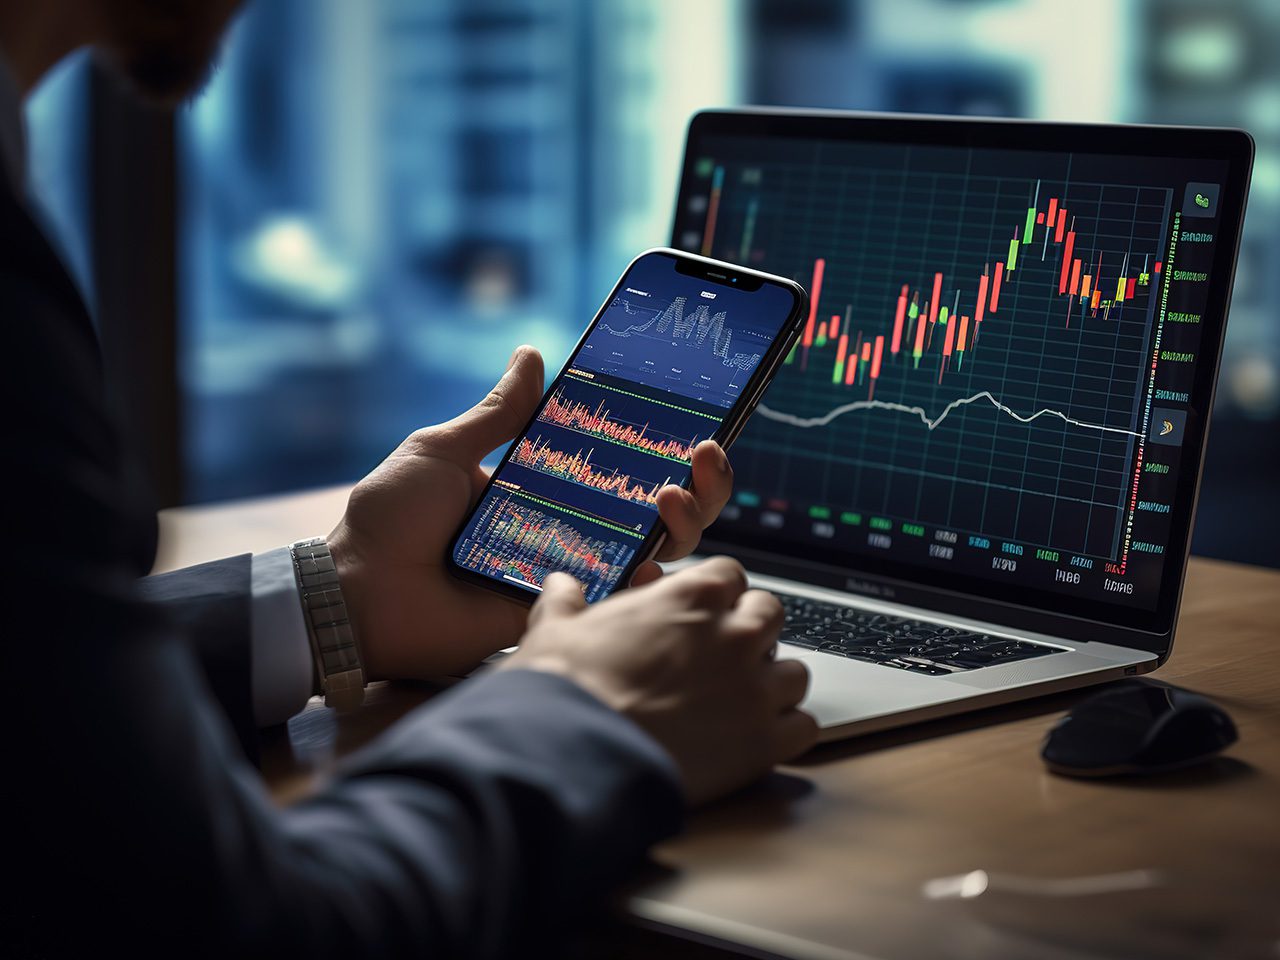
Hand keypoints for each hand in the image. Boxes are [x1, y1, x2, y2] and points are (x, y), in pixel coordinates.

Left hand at [327, 345, 734, 680]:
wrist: (357, 594)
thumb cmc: (391, 520)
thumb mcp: (442, 450)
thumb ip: (497, 413)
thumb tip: (533, 354)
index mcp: (543, 487)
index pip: (620, 464)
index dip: (663, 444)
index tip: (693, 418)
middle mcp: (565, 528)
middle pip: (655, 508)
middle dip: (698, 482)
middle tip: (704, 453)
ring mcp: (565, 570)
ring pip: (651, 552)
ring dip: (685, 521)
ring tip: (676, 494)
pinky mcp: (556, 612)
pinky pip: (616, 600)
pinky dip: (649, 580)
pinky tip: (657, 552)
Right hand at [500, 558, 817, 804]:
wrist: (575, 755)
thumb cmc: (564, 689)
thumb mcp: (554, 630)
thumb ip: (565, 603)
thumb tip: (560, 587)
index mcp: (692, 596)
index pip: (730, 575)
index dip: (715, 595)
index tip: (700, 614)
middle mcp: (734, 635)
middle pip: (770, 616)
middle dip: (750, 632)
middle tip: (721, 657)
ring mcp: (754, 689)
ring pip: (794, 673)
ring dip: (771, 683)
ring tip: (740, 702)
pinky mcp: (763, 743)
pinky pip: (803, 727)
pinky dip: (785, 732)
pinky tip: (758, 739)